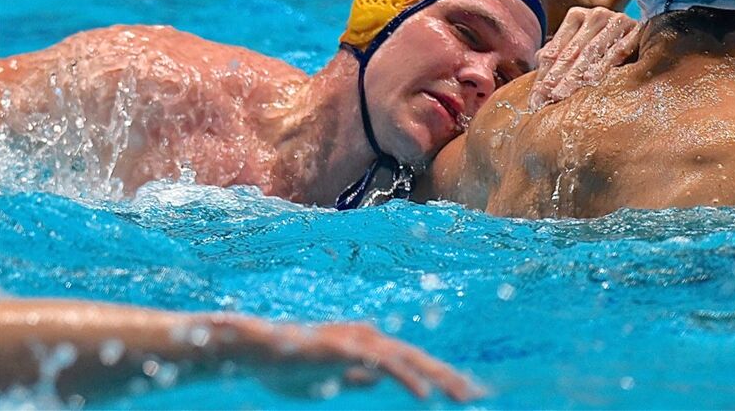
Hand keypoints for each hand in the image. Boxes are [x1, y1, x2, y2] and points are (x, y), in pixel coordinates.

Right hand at [260, 321, 481, 401]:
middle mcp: (370, 339)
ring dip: (438, 378)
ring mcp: (359, 341)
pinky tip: (425, 395)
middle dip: (449, 377)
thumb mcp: (331, 378)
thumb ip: (355, 377)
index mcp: (368, 346)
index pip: (412, 362)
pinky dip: (407, 379)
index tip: (465, 393)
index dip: (439, 376)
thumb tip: (376, 380)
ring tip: (462, 396)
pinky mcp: (348, 349)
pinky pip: (384, 366)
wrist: (258, 353)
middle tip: (476, 396)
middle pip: (419, 359)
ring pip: (409, 360)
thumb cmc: (290, 366)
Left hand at [528, 6, 638, 109]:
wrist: (648, 31)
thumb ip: (559, 53)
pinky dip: (604, 65)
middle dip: (556, 79)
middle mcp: (595, 15)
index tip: (535, 99)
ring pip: (590, 52)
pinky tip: (591, 80)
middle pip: (571, 52)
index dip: (544, 75)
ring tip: (561, 95)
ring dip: (575, 75)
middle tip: (544, 100)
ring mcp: (616, 21)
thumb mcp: (580, 46)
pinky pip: (618, 50)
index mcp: (576, 16)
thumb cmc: (608, 44)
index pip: (555, 50)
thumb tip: (538, 60)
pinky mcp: (637, 30)